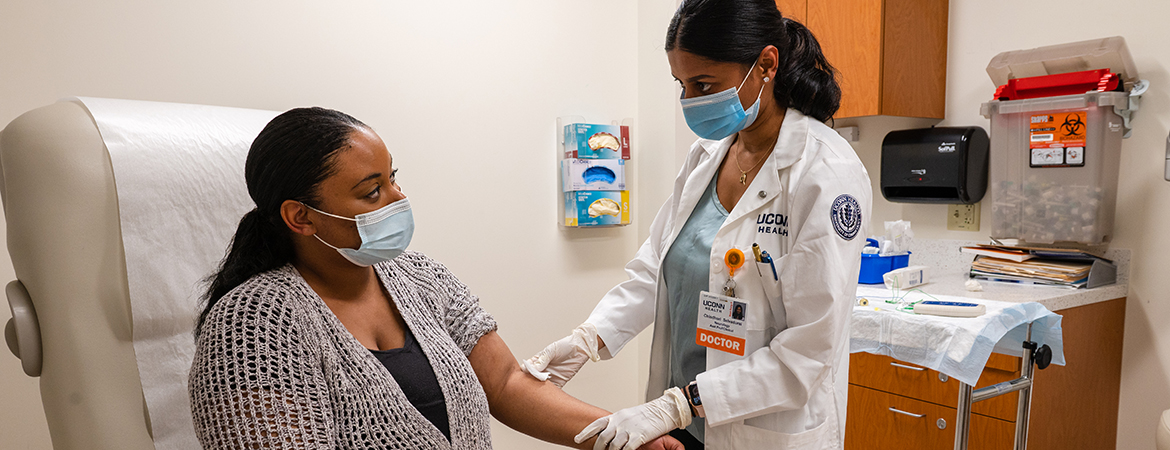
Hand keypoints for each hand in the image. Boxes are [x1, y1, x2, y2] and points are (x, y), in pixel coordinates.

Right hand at [521, 323, 600, 386]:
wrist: (581, 348)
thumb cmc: (565, 346)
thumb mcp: (552, 350)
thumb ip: (543, 359)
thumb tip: (534, 368)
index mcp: (538, 361)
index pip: (527, 368)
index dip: (525, 373)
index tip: (526, 376)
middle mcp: (542, 369)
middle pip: (532, 379)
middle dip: (530, 383)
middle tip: (532, 384)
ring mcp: (550, 376)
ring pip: (541, 386)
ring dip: (539, 389)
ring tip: (539, 390)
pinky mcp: (559, 382)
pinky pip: (552, 390)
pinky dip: (549, 393)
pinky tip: (548, 394)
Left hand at [574, 387, 690, 449]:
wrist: (664, 409)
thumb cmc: (649, 413)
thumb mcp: (630, 415)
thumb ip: (619, 422)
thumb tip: (611, 429)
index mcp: (617, 416)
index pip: (597, 424)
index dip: (585, 432)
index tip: (577, 439)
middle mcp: (620, 422)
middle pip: (603, 438)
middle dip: (597, 448)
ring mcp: (629, 429)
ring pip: (613, 445)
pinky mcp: (639, 436)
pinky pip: (626, 449)